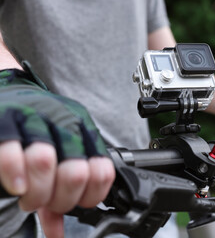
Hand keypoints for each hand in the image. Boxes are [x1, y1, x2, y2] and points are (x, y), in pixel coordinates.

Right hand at [0, 68, 114, 237]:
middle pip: (75, 173)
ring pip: (45, 163)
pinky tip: (16, 186)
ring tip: (28, 196)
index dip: (90, 196)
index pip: (102, 171)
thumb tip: (58, 233)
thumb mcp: (58, 157)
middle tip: (46, 201)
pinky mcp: (6, 120)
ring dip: (37, 193)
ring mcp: (36, 120)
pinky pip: (12, 153)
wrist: (9, 92)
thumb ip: (60, 193)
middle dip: (61, 200)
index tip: (74, 203)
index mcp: (85, 132)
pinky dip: (15, 176)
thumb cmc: (37, 129)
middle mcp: (66, 124)